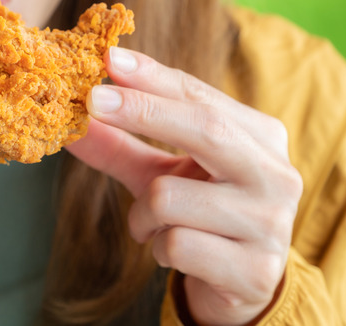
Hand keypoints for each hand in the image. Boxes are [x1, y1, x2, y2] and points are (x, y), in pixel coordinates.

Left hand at [67, 47, 301, 324]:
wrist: (236, 286)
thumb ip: (119, 144)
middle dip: (141, 112)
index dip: (152, 78)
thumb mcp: (159, 174)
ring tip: (154, 226)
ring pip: (170, 197)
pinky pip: (175, 244)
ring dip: (142, 215)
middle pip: (204, 128)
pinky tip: (174, 254)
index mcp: (260, 138)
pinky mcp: (254, 269)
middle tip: (92, 102)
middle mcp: (275, 174)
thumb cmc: (197, 215)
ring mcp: (270, 223)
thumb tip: (71, 119)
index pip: (201, 97)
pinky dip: (157, 248)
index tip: (108, 60)